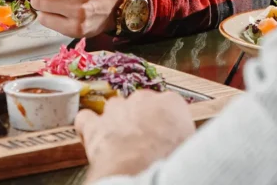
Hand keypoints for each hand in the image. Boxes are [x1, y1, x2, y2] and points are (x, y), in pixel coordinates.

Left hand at [75, 91, 194, 182]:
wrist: (142, 176)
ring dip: (117, 121)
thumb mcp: (189, 146)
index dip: (165, 123)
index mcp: (171, 104)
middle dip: (141, 121)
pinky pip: (86, 118)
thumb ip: (182, 135)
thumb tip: (181, 144)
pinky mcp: (96, 125)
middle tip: (144, 144)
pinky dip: (88, 126)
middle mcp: (143, 100)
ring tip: (121, 143)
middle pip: (141, 104)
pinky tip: (93, 137)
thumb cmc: (168, 163)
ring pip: (114, 107)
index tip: (165, 135)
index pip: (169, 105)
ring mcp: (117, 110)